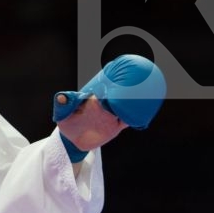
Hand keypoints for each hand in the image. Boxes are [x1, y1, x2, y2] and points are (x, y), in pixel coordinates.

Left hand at [52, 54, 166, 129]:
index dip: (117, 77)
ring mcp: (112, 115)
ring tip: (153, 89)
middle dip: (134, 83)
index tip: (127, 71)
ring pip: (129, 104)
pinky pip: (130, 119)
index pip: (109, 86)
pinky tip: (148, 109)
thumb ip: (63, 104)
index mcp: (96, 98)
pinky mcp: (115, 126)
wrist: (72, 141)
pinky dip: (139, 116)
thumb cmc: (67, 122)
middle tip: (147, 75)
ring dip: (139, 98)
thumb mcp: (63, 113)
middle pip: (123, 92)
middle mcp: (106, 104)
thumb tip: (60, 96)